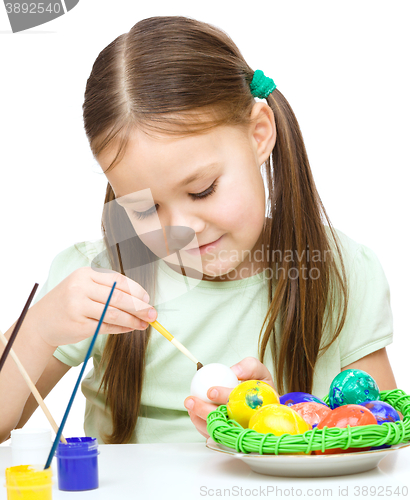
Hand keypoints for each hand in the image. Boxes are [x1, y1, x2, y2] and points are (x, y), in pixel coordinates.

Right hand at [31, 267, 156, 347]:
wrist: (41, 322)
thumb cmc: (69, 303)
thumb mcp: (84, 287)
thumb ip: (109, 290)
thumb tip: (142, 301)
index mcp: (85, 274)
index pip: (118, 280)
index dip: (136, 291)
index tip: (148, 299)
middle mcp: (80, 288)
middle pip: (119, 297)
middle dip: (140, 307)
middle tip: (153, 314)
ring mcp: (78, 306)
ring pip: (114, 314)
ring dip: (133, 320)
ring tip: (145, 324)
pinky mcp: (78, 325)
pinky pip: (106, 327)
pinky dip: (121, 329)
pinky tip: (130, 329)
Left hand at [184, 357, 275, 438]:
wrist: (263, 406)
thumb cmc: (259, 389)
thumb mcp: (260, 373)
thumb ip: (250, 367)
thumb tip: (235, 371)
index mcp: (258, 408)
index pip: (240, 403)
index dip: (224, 396)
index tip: (211, 390)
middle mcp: (248, 424)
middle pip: (224, 420)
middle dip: (204, 410)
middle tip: (191, 400)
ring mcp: (237, 434)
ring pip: (216, 430)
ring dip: (199, 418)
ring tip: (189, 404)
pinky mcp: (227, 439)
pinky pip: (212, 434)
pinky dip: (200, 424)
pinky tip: (193, 412)